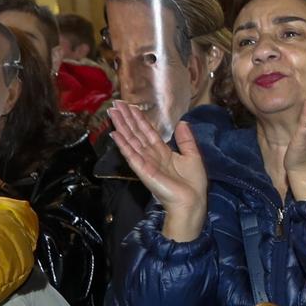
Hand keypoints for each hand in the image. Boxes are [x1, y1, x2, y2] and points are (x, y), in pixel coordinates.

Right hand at [110, 105, 208, 241]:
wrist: (191, 201)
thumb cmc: (193, 182)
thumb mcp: (193, 156)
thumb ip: (186, 140)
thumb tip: (182, 122)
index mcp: (163, 152)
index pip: (148, 132)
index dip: (139, 119)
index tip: (131, 107)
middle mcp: (151, 155)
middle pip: (136, 133)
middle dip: (127, 119)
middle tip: (116, 104)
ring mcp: (145, 162)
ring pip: (131, 140)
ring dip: (122, 126)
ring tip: (112, 113)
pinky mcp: (143, 170)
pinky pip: (131, 155)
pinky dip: (123, 144)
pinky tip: (115, 134)